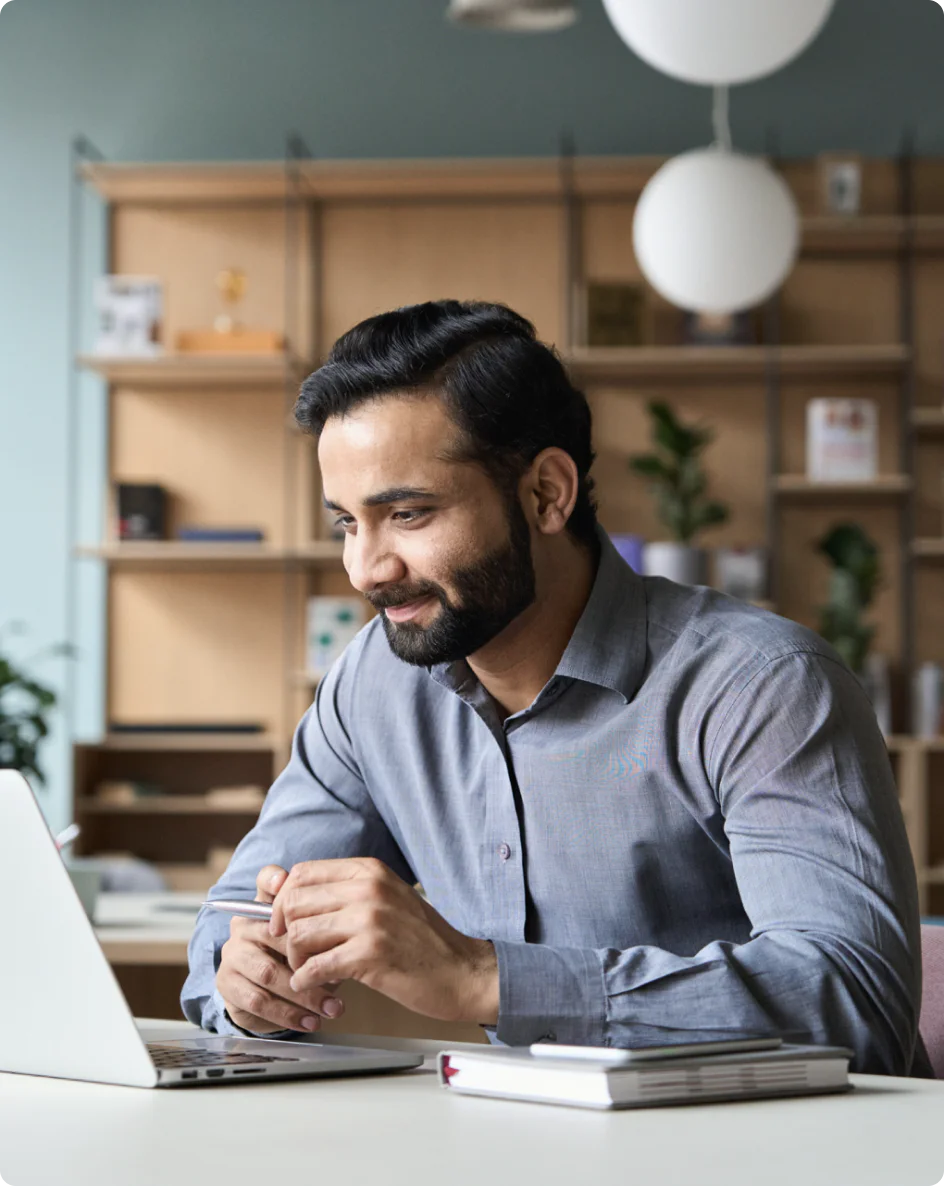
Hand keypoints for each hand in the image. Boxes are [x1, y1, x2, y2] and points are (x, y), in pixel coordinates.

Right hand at [216, 865, 344, 1033]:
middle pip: (272, 934)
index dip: (273, 880)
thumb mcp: (317, 941)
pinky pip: (258, 1000)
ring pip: (268, 972)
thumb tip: (351, 936)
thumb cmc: (301, 959)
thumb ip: (327, 930)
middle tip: (341, 975)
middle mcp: (244, 925)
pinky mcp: (228, 984)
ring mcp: (233, 954)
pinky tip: (311, 1020)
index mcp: (265, 905)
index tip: (285, 882)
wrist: (271, 998)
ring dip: (304, 994)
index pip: (264, 881)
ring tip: (332, 1007)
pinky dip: (289, 1014)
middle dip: (308, 957)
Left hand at [269, 858, 498, 1025]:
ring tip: (311, 971)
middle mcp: (368, 888)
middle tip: (297, 953)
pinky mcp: (370, 954)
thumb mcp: (388, 899)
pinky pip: (315, 966)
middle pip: (294, 903)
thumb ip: (348, 894)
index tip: (281, 922)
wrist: (463, 971)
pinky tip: (317, 985)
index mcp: (369, 871)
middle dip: (285, 932)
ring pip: (299, 934)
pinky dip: (307, 980)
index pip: (303, 873)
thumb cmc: (423, 942)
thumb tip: (292, 898)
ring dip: (297, 959)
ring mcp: (369, 920)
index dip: (282, 900)